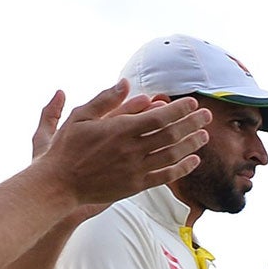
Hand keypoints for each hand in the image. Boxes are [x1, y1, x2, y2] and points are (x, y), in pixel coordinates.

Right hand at [37, 83, 209, 207]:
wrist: (60, 183)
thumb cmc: (68, 147)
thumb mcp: (81, 117)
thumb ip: (106, 100)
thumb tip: (126, 83)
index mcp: (119, 130)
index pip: (158, 117)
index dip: (179, 110)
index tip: (192, 103)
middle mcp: (131, 150)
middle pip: (171, 135)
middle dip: (192, 123)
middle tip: (207, 115)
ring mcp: (136, 169)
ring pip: (172, 155)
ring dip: (191, 144)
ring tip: (205, 135)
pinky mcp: (136, 186)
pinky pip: (165, 176)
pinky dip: (182, 168)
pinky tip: (193, 160)